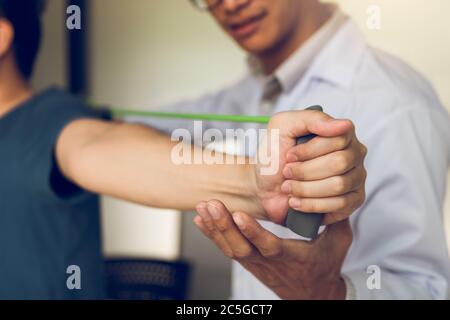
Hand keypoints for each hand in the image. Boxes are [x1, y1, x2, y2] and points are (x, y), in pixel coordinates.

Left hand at [194, 200, 352, 299]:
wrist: (312, 296)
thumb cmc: (324, 267)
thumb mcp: (337, 244)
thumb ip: (336, 221)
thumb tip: (336, 195)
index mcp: (290, 257)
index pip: (268, 245)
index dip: (252, 231)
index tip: (239, 215)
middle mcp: (268, 261)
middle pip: (240, 247)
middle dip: (223, 225)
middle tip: (211, 204)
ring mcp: (255, 263)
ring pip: (230, 248)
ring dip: (214, 227)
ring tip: (202, 207)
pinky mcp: (248, 261)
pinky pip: (227, 248)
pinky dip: (213, 234)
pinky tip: (201, 220)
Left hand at [254, 110, 366, 224]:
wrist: (263, 188)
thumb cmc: (274, 157)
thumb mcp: (282, 127)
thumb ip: (311, 118)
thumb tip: (342, 124)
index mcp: (340, 133)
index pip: (339, 137)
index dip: (310, 150)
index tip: (289, 156)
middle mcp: (353, 154)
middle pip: (339, 163)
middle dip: (305, 171)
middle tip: (288, 173)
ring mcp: (356, 178)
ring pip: (339, 185)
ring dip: (305, 189)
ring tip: (289, 188)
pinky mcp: (352, 201)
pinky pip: (341, 205)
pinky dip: (312, 205)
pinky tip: (297, 202)